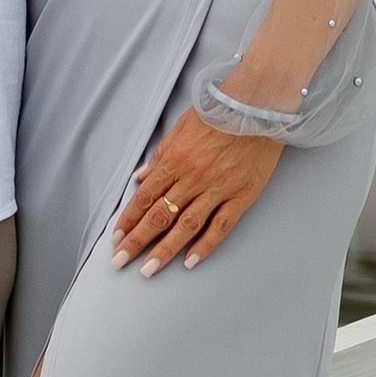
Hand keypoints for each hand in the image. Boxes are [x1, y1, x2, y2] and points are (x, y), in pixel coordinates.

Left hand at [112, 109, 282, 276]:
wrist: (258, 107)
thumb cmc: (220, 114)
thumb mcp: (181, 128)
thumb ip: (160, 155)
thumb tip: (140, 177)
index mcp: (175, 160)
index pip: (145, 196)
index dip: (128, 219)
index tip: (117, 238)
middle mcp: (192, 178)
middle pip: (159, 215)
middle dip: (137, 241)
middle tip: (120, 261)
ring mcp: (217, 189)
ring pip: (185, 226)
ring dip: (164, 250)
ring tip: (148, 269)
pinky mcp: (240, 197)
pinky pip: (220, 226)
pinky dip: (205, 246)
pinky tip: (190, 261)